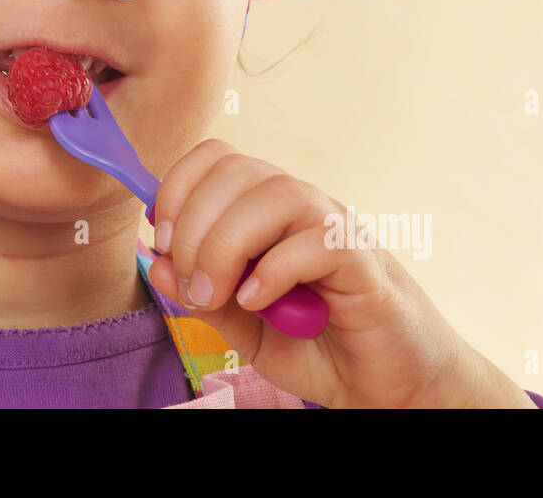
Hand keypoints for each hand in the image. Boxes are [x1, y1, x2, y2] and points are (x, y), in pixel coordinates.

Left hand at [145, 138, 535, 407]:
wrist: (386, 383)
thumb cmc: (317, 346)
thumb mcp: (243, 329)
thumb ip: (202, 299)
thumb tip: (155, 264)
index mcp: (265, 211)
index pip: (216, 159)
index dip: (177, 190)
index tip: (161, 243)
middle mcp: (300, 207)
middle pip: (235, 172)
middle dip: (194, 228)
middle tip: (193, 288)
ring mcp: (333, 227)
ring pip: (274, 195)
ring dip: (228, 244)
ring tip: (219, 294)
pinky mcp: (363, 261)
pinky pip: (317, 241)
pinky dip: (275, 270)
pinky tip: (260, 303)